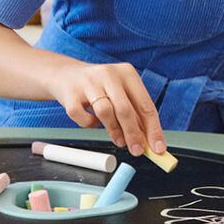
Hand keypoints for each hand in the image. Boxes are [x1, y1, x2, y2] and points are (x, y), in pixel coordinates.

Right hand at [46, 60, 166, 156]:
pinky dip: (90, 124)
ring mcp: (88, 83)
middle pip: (125, 109)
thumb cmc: (99, 87)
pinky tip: (94, 122)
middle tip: (137, 150)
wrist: (65, 75)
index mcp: (127, 73)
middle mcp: (108, 74)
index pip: (146, 105)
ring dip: (114, 131)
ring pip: (105, 112)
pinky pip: (83, 117)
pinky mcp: (70, 94)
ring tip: (118, 140)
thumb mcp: (120, 93)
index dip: (154, 129)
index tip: (158, 148)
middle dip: (133, 134)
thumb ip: (134, 114)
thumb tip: (148, 141)